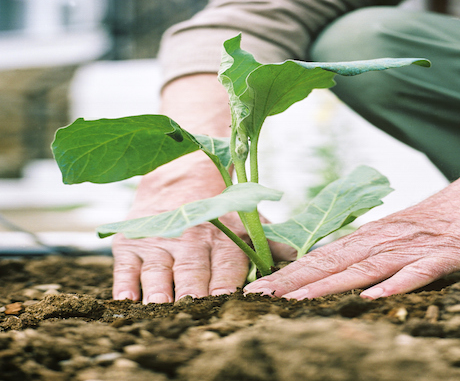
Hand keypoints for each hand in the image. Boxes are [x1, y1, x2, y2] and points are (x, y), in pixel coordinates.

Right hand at [111, 151, 293, 303]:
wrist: (180, 175)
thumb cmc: (222, 209)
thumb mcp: (249, 223)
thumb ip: (274, 244)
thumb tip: (305, 260)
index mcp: (223, 238)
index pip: (227, 266)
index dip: (228, 284)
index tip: (229, 302)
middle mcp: (191, 239)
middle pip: (193, 271)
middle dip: (194, 292)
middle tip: (193, 311)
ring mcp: (159, 240)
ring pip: (160, 270)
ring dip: (160, 289)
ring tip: (159, 306)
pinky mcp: (132, 242)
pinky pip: (126, 266)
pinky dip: (126, 283)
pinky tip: (128, 299)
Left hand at [244, 162, 459, 299]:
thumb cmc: (451, 215)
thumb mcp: (407, 235)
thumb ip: (378, 252)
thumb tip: (347, 275)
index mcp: (377, 234)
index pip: (325, 255)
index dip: (291, 273)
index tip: (258, 289)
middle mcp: (388, 238)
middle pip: (335, 261)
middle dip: (294, 281)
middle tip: (256, 297)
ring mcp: (417, 246)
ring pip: (365, 267)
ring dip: (328, 285)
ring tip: (294, 302)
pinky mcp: (448, 253)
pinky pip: (418, 271)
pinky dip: (394, 284)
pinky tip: (371, 298)